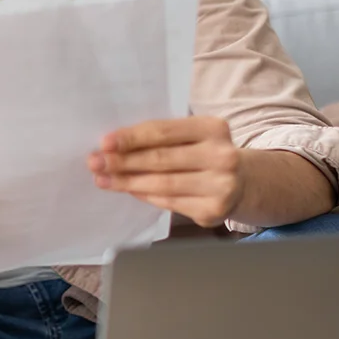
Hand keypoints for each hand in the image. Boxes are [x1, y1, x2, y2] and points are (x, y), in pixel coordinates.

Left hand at [89, 116, 243, 227]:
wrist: (243, 182)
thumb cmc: (205, 154)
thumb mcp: (193, 137)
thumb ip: (162, 138)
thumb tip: (114, 146)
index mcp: (213, 128)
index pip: (163, 132)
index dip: (131, 137)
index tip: (104, 142)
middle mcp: (222, 156)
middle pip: (160, 159)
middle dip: (123, 161)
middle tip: (95, 162)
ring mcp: (220, 186)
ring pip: (162, 184)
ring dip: (127, 182)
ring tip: (103, 179)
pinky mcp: (213, 210)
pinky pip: (169, 202)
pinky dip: (145, 195)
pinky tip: (128, 190)